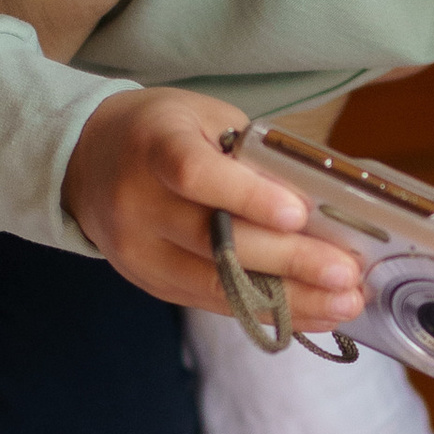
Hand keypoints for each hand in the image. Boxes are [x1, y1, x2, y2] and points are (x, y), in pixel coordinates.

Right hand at [62, 86, 365, 331]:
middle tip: (347, 274)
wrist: (86, 160)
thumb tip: (323, 206)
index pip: (195, 175)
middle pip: (215, 242)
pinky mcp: (151, 284)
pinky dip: (269, 311)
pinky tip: (314, 314)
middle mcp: (137, 204)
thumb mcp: (204, 120)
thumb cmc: (163, 132)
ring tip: (344, 304)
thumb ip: (253, 157)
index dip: (247, 197)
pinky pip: (214, 303)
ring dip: (290, 300)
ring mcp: (139, 253)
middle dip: (290, 262)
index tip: (299, 213)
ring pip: (218, 285)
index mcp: (153, 146)